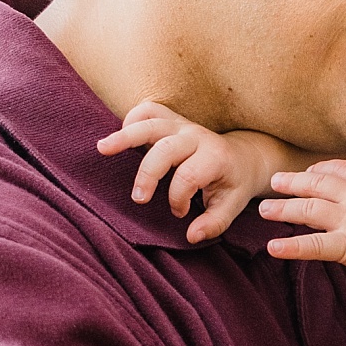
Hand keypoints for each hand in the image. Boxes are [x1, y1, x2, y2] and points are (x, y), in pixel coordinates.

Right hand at [98, 101, 276, 242]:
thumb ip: (214, 223)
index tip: (179, 213)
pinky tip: (122, 137)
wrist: (243, 157)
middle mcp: (197, 137)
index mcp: (215, 157)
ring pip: (151, 123)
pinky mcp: (172, 120)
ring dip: (125, 136)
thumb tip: (192, 236)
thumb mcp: (232, 206)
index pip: (189, 177)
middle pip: (165, 149)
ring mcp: (183, 125)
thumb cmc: (234, 184)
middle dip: (148, 174)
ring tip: (102, 148)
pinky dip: (133, 119)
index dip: (178, 199)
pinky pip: (149, 110)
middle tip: (138, 199)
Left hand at [261, 161, 345, 283]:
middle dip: (293, 182)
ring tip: (264, 210)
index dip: (321, 169)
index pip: (340, 169)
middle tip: (274, 182)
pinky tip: (273, 248)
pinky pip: (313, 245)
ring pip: (309, 208)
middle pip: (317, 184)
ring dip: (283, 208)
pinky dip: (291, 246)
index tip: (310, 171)